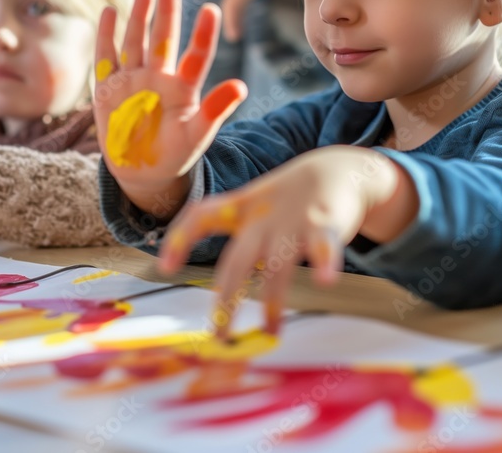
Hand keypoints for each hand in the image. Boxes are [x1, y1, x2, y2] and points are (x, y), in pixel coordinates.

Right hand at [93, 0, 246, 217]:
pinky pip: (106, 58)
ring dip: (138, 19)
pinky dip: (105, 36)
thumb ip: (215, 110)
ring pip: (135, 43)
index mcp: (184, 87)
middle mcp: (159, 78)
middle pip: (163, 40)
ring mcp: (133, 81)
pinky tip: (109, 12)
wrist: (143, 172)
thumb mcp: (197, 135)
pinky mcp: (108, 90)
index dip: (204, 33)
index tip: (212, 9)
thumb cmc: (175, 153)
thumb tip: (242, 86)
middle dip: (167, 13)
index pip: (197, 55)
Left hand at [159, 146, 414, 336]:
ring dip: (272, 300)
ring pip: (277, 264)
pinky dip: (324, 262)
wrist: (335, 168)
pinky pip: (322, 246)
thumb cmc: (286, 199)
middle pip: (237, 259)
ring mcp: (292, 221)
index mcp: (239, 209)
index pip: (200, 216)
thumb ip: (237, 244)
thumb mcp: (252, 208)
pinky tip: (324, 281)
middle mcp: (261, 217)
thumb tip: (222, 297)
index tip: (166, 268)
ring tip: (269, 332)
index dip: (180, 238)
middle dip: (226, 299)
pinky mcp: (324, 224)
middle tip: (218, 334)